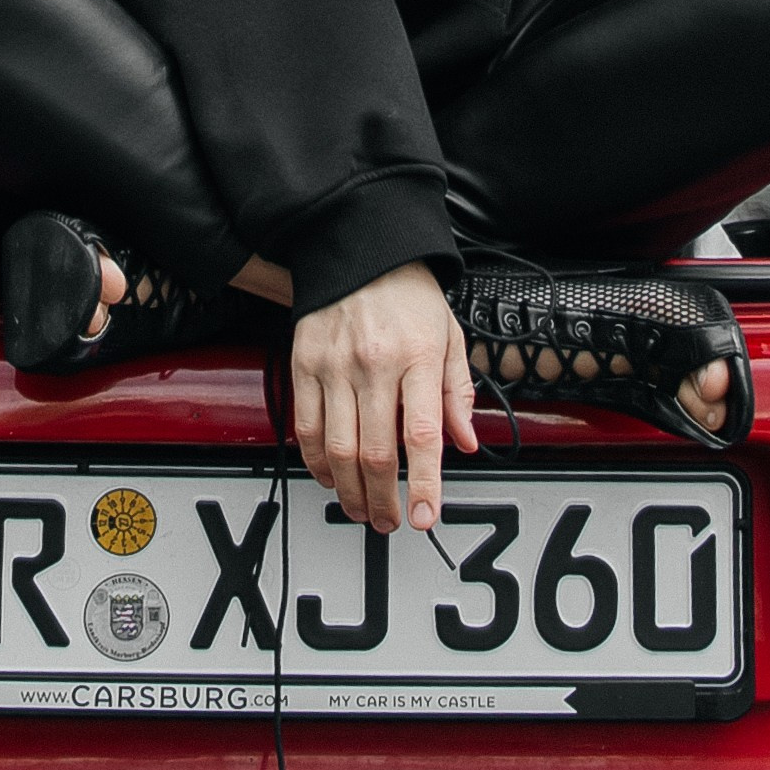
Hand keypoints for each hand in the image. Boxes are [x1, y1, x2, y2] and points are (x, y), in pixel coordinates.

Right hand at [290, 262, 478, 534]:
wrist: (359, 247)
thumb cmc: (409, 294)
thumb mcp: (449, 336)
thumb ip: (457, 394)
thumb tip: (464, 443)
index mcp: (418, 356)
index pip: (421, 435)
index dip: (423, 483)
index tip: (424, 516)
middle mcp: (374, 363)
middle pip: (374, 452)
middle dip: (383, 500)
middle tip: (390, 521)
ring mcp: (334, 365)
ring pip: (337, 449)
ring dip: (348, 491)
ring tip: (361, 508)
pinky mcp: (304, 364)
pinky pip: (305, 427)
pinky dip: (316, 461)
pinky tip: (330, 475)